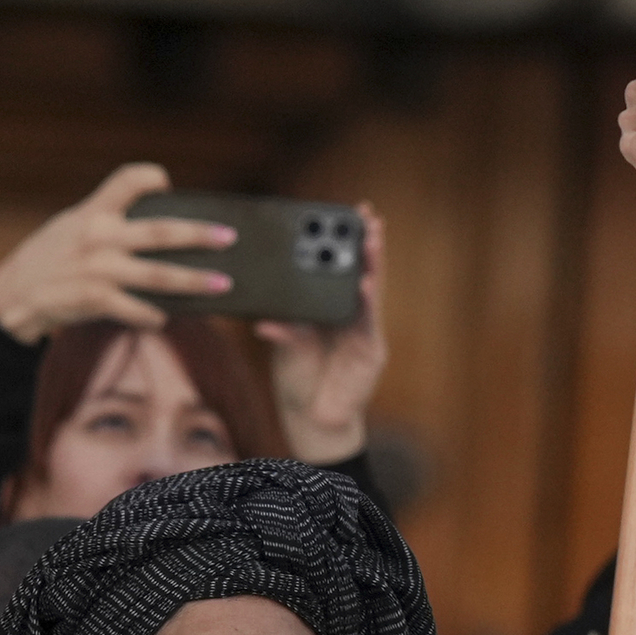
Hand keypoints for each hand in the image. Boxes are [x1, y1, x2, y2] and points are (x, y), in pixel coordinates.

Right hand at [0, 164, 235, 341]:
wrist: (12, 295)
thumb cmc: (51, 258)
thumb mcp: (71, 224)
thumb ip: (107, 217)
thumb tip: (159, 219)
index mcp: (94, 212)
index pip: (126, 180)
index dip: (150, 177)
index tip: (167, 182)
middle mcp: (98, 237)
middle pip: (159, 232)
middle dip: (198, 235)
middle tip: (229, 237)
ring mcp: (97, 269)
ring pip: (157, 275)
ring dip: (193, 281)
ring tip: (222, 285)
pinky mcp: (93, 298)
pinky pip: (135, 308)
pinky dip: (154, 315)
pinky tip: (166, 318)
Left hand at [262, 211, 390, 464]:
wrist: (313, 421)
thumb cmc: (300, 378)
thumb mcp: (287, 347)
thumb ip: (283, 331)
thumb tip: (262, 320)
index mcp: (330, 312)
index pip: (340, 272)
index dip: (346, 243)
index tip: (349, 213)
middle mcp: (351, 319)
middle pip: (362, 275)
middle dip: (367, 244)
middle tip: (368, 215)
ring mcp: (363, 335)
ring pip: (370, 294)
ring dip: (373, 266)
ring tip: (372, 240)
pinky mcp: (369, 353)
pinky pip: (365, 324)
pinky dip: (365, 305)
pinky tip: (364, 286)